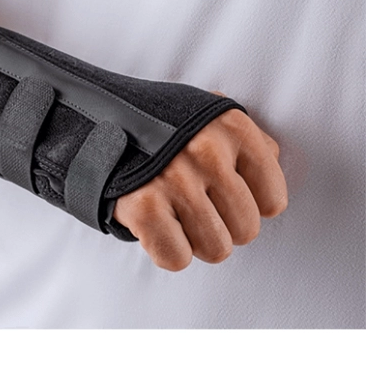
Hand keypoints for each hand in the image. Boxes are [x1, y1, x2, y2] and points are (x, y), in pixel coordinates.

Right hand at [113, 95, 286, 270]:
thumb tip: (273, 163)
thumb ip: (248, 137)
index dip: (250, 204)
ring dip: (194, 237)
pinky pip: (177, 258)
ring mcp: (174, 179)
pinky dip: (166, 248)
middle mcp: (206, 152)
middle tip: (196, 204)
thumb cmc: (163, 126)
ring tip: (175, 210)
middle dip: (222, 224)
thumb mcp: (209, 114)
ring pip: (215, 249)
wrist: (97, 120)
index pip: (273, 201)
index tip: (226, 195)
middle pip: (246, 231)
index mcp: (231, 127)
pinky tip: (157, 221)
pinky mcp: (144, 206)